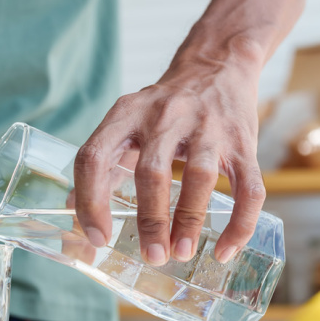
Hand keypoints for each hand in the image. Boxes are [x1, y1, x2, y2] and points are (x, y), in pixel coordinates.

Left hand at [74, 48, 265, 265]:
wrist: (216, 64)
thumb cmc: (164, 107)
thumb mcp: (125, 122)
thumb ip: (102, 163)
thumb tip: (71, 210)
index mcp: (126, 114)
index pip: (94, 157)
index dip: (91, 201)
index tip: (98, 237)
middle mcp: (165, 116)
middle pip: (152, 171)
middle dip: (150, 220)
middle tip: (152, 256)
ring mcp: (208, 127)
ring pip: (200, 177)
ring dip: (189, 220)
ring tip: (181, 253)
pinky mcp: (242, 142)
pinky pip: (248, 187)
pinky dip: (238, 223)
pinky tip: (225, 249)